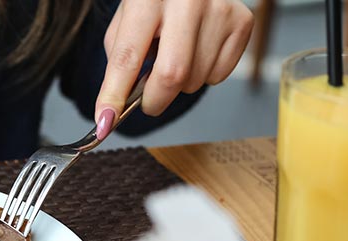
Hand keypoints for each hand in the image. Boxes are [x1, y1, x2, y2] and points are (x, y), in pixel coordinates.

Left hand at [94, 0, 252, 138]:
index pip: (128, 56)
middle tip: (148, 102)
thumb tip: (116, 105)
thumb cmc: (157, 0)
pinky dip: (204, 75)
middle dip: (154, 100)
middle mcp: (188, 0)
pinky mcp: (242, 22)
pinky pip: (217, 76)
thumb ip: (121, 58)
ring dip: (180, 84)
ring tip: (177, 55)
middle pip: (171, 75)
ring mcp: (219, 10)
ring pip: (195, 80)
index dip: (114, 94)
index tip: (105, 122)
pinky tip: (199, 50)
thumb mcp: (128, 19)